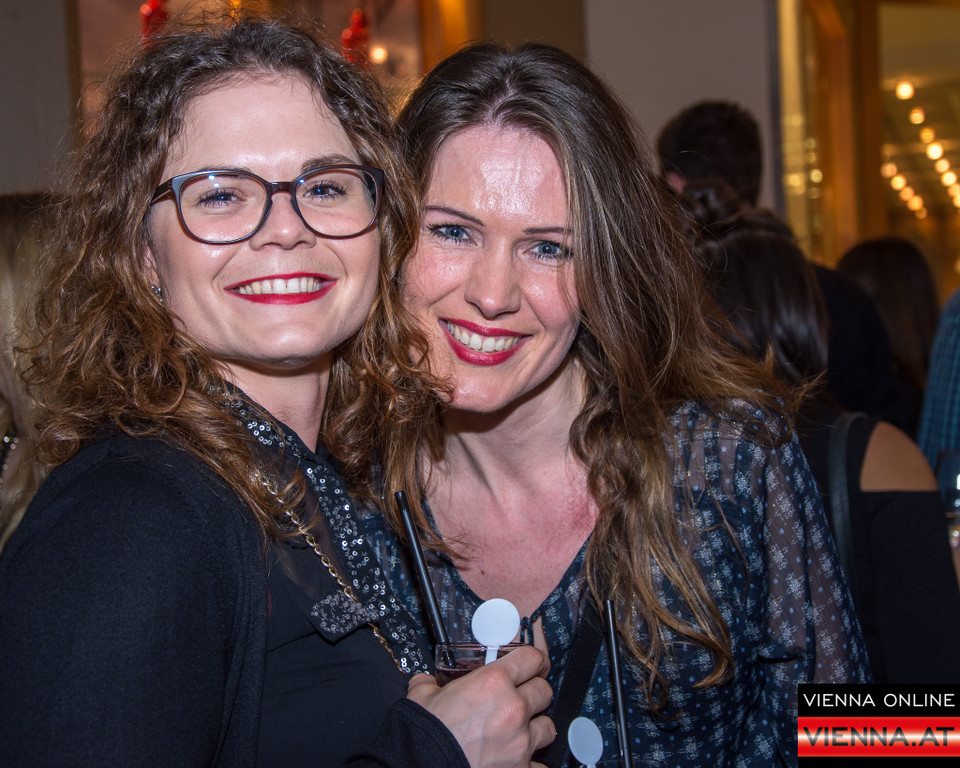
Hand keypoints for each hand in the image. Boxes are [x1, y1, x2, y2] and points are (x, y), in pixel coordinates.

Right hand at [406, 645, 554, 767]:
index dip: (535, 660)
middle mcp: (513, 708)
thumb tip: (425, 683)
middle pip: (544, 690)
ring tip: (522, 729)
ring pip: (548, 726)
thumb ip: (430, 684)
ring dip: (536, 726)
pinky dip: (531, 762)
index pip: (532, 659)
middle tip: (523, 695)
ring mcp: (520, 741)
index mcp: (493, 682)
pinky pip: (540, 765)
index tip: (534, 664)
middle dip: (535, 691)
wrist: (421, 765)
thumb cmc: (425, 735)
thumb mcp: (422, 695)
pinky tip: (518, 759)